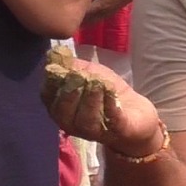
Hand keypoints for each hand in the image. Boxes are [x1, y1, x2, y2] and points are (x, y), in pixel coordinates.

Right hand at [42, 56, 162, 155]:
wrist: (137, 114)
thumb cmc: (108, 93)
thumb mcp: (90, 74)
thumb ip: (74, 66)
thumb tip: (58, 55)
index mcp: (63, 107)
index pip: (48, 98)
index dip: (51, 83)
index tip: (59, 68)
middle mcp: (73, 123)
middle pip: (63, 112)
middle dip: (69, 93)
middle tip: (78, 77)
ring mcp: (95, 131)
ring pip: (85, 120)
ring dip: (90, 100)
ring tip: (96, 84)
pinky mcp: (118, 131)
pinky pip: (110, 119)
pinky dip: (109, 104)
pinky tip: (110, 91)